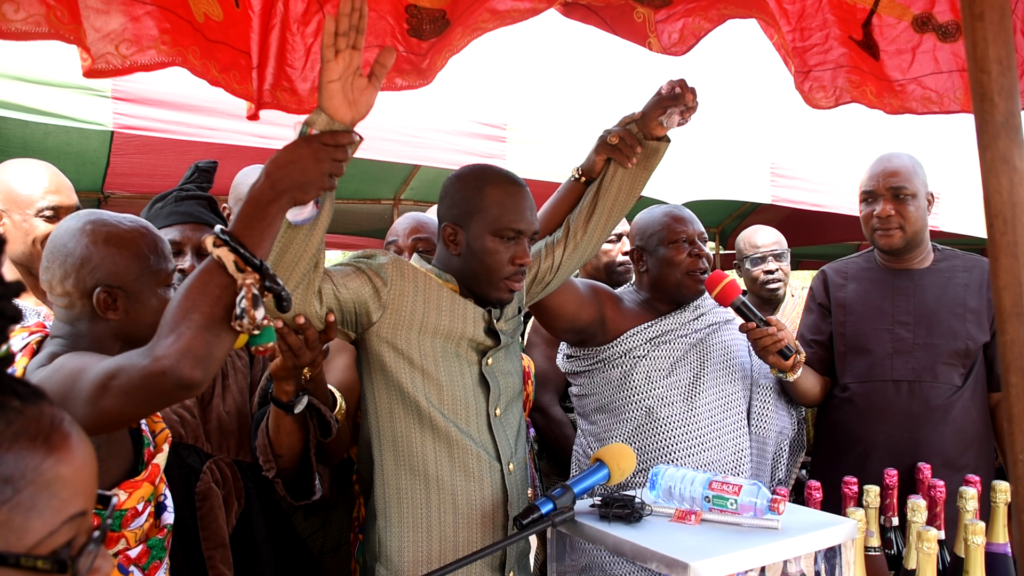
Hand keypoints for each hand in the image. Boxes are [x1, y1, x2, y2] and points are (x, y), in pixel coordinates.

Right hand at [257, 132, 357, 207]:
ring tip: (325, 173)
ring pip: (341, 170)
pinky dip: (327, 184)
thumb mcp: (291, 149)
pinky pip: (333, 183)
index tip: (355, 137)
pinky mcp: (324, 184)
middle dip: (343, 156)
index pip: (337, 136)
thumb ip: (306, 146)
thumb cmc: (277, 168)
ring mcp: (324, 170)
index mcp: (311, 142)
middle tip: (339, 159)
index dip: (348, 136)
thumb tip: (317, 146)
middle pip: (344, 154)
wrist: (275, 189)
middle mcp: (321, 155)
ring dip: (335, 172)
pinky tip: (318, 184)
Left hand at [270, 313, 338, 395]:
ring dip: (287, 332)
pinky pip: (285, 351)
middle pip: (313, 338)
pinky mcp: (290, 363)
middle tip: (299, 316)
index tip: (330, 313)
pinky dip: (280, 340)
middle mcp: (313, 351)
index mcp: (319, 343)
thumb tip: (293, 305)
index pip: (330, 334)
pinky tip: (275, 332)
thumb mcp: (303, 339)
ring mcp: (302, 358)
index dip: (331, 325)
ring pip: (296, 344)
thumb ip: (302, 326)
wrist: (288, 374)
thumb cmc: (296, 349)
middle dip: (306, 326)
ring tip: (278, 321)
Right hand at [318, 0, 396, 126]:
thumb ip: (380, 67)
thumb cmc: (354, 105)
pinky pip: (328, 49)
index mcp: (354, 59)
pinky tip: (330, 18)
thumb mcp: (373, 84)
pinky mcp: (327, 69)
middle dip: (351, 11)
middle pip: (349, 29)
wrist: (343, 122)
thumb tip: (391, 48)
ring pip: (339, 34)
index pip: (359, 33)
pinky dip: (329, 34)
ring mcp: (335, 61)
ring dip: (342, 16)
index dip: (361, 18)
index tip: (363, 1)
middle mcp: (344, 57)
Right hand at [579, 112, 642, 178]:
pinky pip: (615, 152)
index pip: (623, 121)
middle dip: (633, 141)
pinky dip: (623, 159)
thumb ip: (624, 145)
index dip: (631, 116)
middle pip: (624, 132)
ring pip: (620, 143)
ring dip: (629, 153)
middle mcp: (607, 132)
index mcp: (612, 131)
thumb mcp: (617, 150)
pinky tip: (627, 165)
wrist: (591, 171)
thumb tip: (640, 147)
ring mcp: (602, 139)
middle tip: (639, 151)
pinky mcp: (599, 148)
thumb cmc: (606, 161)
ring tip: (634, 162)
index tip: (641, 113)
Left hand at [635, 79, 697, 140]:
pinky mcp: (681, 114)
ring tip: (684, 115)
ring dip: (691, 109)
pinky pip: (690, 113)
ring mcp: (679, 105)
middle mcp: (676, 95)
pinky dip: (688, 116)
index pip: (682, 83)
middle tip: (689, 105)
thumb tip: (689, 96)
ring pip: (693, 103)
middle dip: (692, 98)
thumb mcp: (660, 102)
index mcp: (669, 89)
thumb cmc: (650, 112)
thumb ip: (674, 98)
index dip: (685, 87)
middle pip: (691, 92)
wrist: (647, 128)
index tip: (686, 95)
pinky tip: (682, 118)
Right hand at [739, 316, 797, 371]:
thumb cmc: (784, 338)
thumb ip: (775, 322)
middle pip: (750, 335)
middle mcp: (754, 341)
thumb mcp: (781, 327)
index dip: (745, 326)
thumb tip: (768, 318)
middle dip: (762, 331)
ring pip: (759, 343)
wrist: (793, 351)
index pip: (743, 329)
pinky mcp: (764, 357)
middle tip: (774, 329)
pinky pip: (767, 350)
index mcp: (755, 331)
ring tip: (782, 336)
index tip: (753, 324)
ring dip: (772, 338)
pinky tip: (783, 342)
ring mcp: (758, 349)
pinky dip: (776, 345)